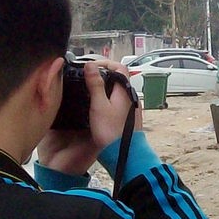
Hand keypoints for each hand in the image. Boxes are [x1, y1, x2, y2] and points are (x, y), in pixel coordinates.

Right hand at [37, 60, 142, 174]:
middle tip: (88, 76)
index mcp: (125, 91)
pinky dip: (107, 97)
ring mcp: (130, 108)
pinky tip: (97, 105)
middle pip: (118, 78)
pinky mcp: (127, 117)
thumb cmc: (111, 133)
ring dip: (105, 86)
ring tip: (89, 89)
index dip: (105, 63)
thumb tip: (91, 65)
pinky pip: (118, 101)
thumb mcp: (99, 105)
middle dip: (103, 74)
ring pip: (117, 90)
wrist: (123, 155)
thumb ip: (95, 84)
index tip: (91, 66)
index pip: (119, 67)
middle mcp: (130, 97)